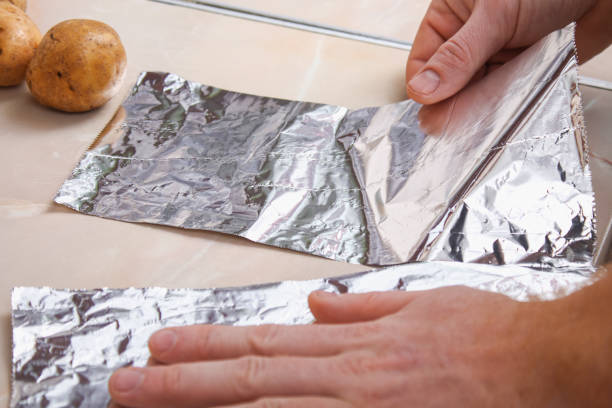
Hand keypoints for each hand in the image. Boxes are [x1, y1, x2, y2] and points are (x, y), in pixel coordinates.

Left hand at [109, 286, 563, 406]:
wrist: (544, 365)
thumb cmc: (489, 334)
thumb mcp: (423, 302)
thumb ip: (363, 308)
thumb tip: (315, 307)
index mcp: (355, 343)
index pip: (261, 343)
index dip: (204, 344)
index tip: (158, 344)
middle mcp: (348, 379)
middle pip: (248, 380)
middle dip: (179, 382)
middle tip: (125, 383)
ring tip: (149, 406)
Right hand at [406, 0, 611, 104]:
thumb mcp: (496, 14)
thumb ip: (459, 54)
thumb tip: (423, 87)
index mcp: (450, 15)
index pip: (422, 60)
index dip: (425, 85)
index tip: (431, 105)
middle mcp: (468, 38)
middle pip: (445, 83)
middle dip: (451, 101)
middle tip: (451, 124)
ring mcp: (492, 57)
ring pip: (472, 94)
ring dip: (476, 108)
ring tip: (477, 119)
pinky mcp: (516, 75)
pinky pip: (499, 99)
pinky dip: (498, 109)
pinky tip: (498, 114)